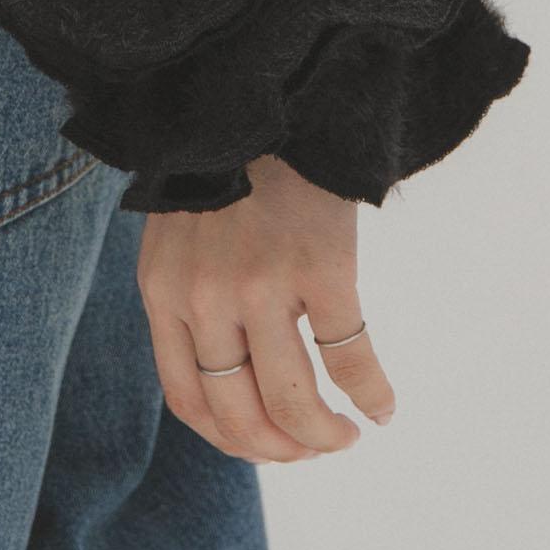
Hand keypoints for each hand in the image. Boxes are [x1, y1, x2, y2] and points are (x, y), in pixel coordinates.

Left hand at [137, 155, 395, 462]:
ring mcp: (262, 287)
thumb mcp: (179, 237)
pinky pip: (349, 357)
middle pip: (243, 414)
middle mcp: (206, 301)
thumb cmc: (226, 170)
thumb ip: (190, 299)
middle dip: (284, 449)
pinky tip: (385, 406)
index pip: (191, 402)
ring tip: (349, 436)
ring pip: (293, 401)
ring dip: (326, 435)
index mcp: (164, 297)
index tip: (269, 447)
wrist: (265, 100)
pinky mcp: (321, 269)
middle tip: (317, 448)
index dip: (233, 440)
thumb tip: (230, 379)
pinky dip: (372, 393)